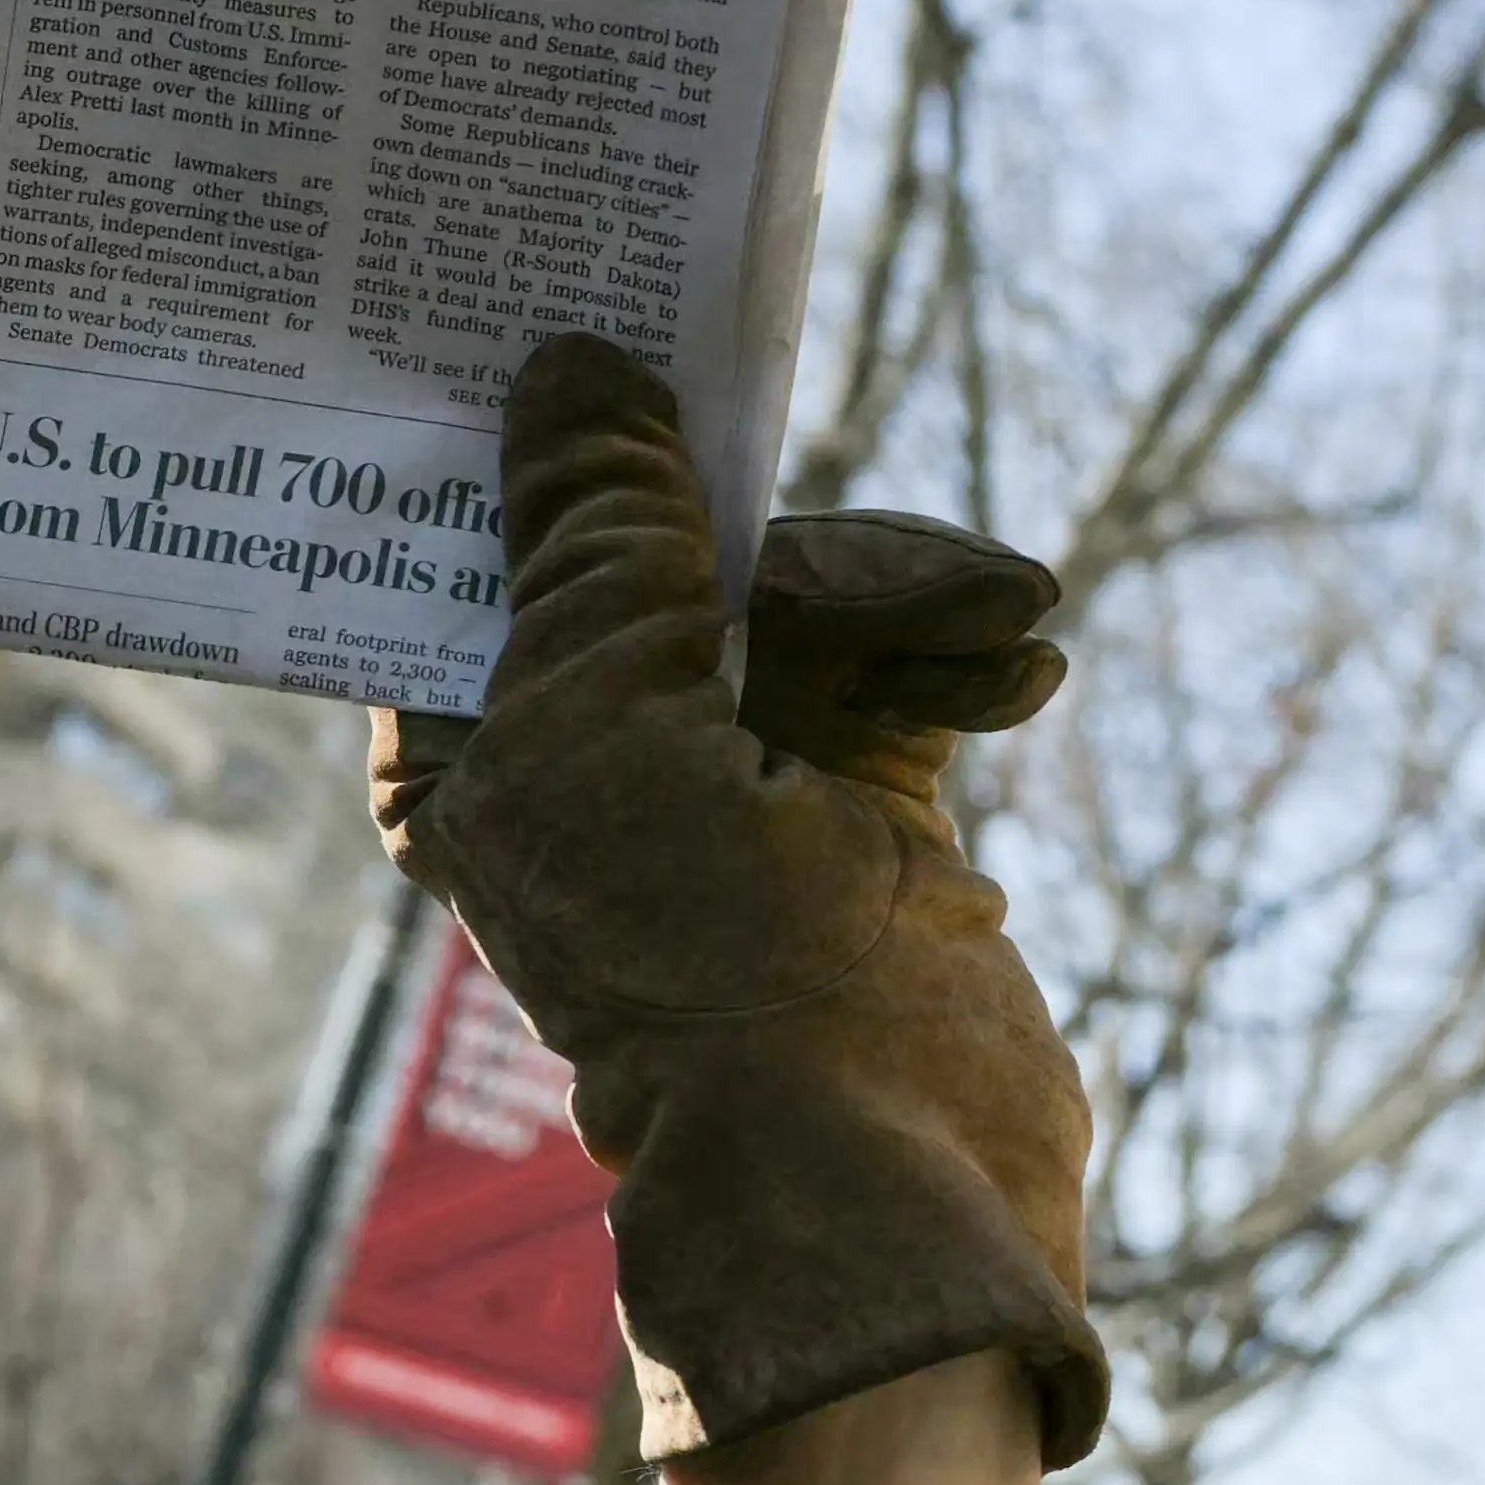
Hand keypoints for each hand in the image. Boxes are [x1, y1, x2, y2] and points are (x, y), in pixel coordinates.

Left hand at [369, 338, 1097, 1473]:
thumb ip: (596, 535)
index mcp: (465, 746)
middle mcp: (581, 752)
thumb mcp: (611, 706)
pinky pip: (907, 661)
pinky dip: (965, 643)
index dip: (553, 441)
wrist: (882, 1160)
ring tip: (1000, 618)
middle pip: (675, 546)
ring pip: (811, 593)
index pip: (485, 543)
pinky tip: (1020, 662)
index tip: (623, 323)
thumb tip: (564, 369)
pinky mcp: (860, 802)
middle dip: (792, 542)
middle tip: (855, 569)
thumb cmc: (699, 950)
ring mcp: (729, 775)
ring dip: (907, 589)